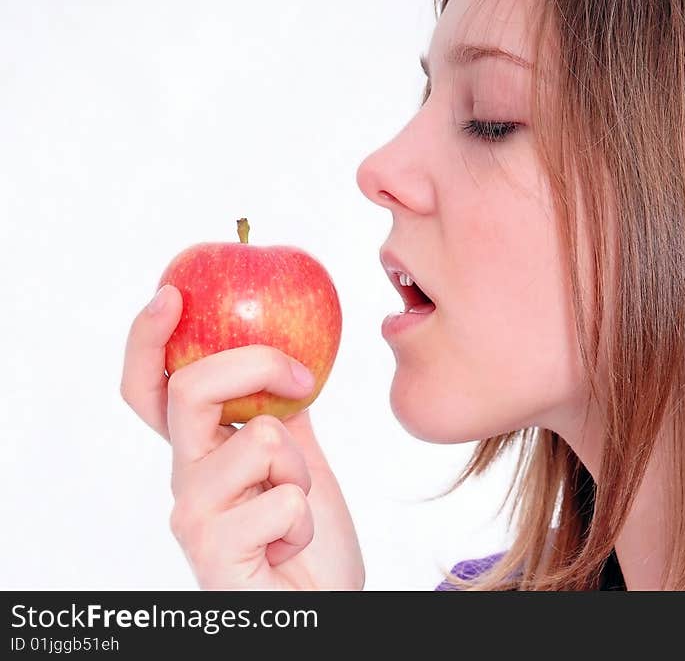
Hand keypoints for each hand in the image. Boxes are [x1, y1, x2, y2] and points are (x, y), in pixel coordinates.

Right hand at [120, 284, 364, 589]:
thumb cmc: (305, 536)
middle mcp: (185, 481)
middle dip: (254, 364)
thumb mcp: (295, 460)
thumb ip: (279, 414)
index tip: (172, 294)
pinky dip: (303, 518)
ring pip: (258, 440)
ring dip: (300, 467)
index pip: (152, 389)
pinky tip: (289, 546)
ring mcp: (194, 520)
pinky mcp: (215, 556)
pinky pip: (282, 499)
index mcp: (199, 452)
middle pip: (189, 390)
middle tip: (301, 379)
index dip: (149, 340)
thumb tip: (287, 355)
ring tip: (294, 504)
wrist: (322, 605)